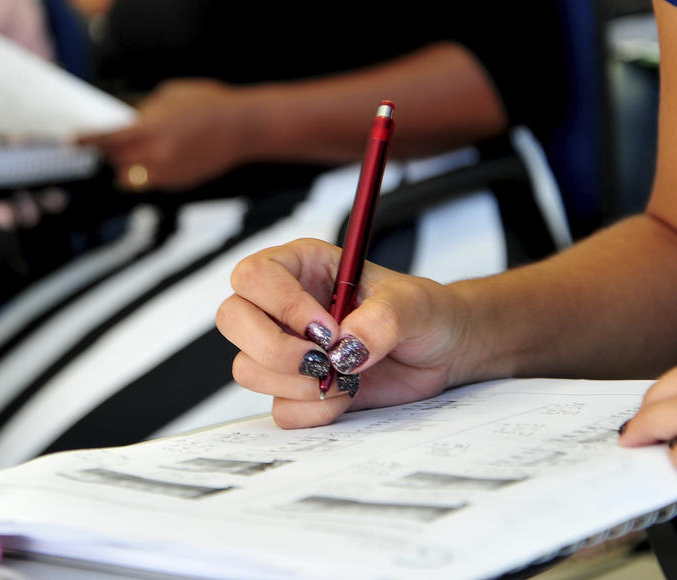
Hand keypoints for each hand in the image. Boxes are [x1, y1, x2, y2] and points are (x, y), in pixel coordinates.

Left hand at [77, 79, 248, 190]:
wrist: (242, 127)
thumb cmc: (208, 104)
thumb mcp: (169, 96)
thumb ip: (144, 112)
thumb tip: (127, 122)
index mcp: (150, 131)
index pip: (107, 141)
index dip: (86, 142)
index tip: (70, 142)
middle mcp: (156, 157)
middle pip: (114, 162)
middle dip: (107, 154)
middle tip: (102, 145)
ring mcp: (168, 174)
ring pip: (130, 177)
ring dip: (126, 164)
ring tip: (138, 149)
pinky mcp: (179, 183)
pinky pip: (152, 180)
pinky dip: (148, 170)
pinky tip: (162, 153)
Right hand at [217, 238, 476, 428]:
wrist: (443, 352)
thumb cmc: (424, 313)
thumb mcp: (413, 303)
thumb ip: (383, 318)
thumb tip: (347, 347)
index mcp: (302, 266)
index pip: (254, 275)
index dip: (281, 304)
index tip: (326, 328)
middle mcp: (284, 305)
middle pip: (233, 319)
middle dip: (275, 348)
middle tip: (322, 359)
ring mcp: (285, 348)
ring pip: (248, 367)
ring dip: (296, 382)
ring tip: (344, 377)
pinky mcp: (294, 388)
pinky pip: (278, 407)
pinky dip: (312, 410)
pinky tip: (344, 395)